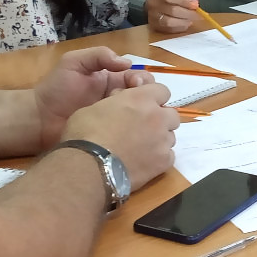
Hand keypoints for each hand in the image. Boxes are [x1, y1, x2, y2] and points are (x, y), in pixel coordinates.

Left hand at [32, 47, 155, 150]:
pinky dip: (135, 129)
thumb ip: (98, 55)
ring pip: (140, 114)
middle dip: (146, 95)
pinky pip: (128, 131)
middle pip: (144, 96)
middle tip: (136, 100)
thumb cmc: (56, 89)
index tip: (135, 83)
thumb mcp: (74, 62)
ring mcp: (115, 119)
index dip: (142, 79)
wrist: (39, 119)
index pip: (137, 77)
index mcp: (112, 80)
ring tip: (132, 114)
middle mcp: (117, 99)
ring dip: (142, 112)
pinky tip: (130, 128)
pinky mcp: (111, 135)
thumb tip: (127, 63)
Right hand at [61, 83, 179, 190]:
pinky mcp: (163, 162)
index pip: (162, 91)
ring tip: (142, 147)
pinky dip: (159, 158)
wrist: (89, 166)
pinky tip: (144, 162)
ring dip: (160, 139)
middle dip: (161, 119)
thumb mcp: (95, 106)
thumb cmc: (86, 133)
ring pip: (171, 136)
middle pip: (171, 115)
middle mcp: (157, 117)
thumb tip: (121, 102)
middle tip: (143, 128)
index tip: (143, 105)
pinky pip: (169, 156)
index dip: (154, 97)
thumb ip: (115, 102)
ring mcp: (163, 140)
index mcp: (141, 98)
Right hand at [146, 0, 200, 33]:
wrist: (160, 4)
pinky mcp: (154, 26)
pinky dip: (179, 28)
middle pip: (172, 10)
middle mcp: (152, 3)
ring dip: (184, 22)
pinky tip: (185, 24)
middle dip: (188, 14)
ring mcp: (152, 16)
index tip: (195, 5)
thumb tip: (195, 0)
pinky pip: (168, 30)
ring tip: (191, 20)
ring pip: (169, 22)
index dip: (183, 1)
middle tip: (198, 15)